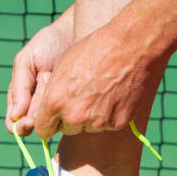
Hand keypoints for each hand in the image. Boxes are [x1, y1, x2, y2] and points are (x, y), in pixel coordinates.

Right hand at [5, 8, 73, 135]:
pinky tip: (69, 85)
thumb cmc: (47, 45)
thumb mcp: (26, 61)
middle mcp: (36, 107)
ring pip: (50, 122)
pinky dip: (67, 105)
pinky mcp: (72, 107)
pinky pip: (67, 117)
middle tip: (44, 79)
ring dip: (51, 101)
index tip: (29, 120)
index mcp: (19, 99)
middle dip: (38, 107)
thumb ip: (19, 88)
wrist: (76, 33)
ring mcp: (55, 108)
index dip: (20, 127)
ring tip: (54, 74)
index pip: (13, 125)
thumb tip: (15, 117)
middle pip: (33, 125)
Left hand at [33, 22, 169, 138]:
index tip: (54, 118)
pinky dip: (111, 115)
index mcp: (56, 101)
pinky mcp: (118, 123)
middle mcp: (75, 116)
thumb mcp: (63, 64)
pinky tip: (116, 95)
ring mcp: (98, 122)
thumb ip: (52, 91)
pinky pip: (109, 125)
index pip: (43, 130)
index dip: (49, 123)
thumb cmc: (96, 48)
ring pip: (88, 128)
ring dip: (92, 117)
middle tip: (84, 97)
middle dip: (71, 119)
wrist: (133, 45)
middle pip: (66, 130)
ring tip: (103, 91)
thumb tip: (46, 106)